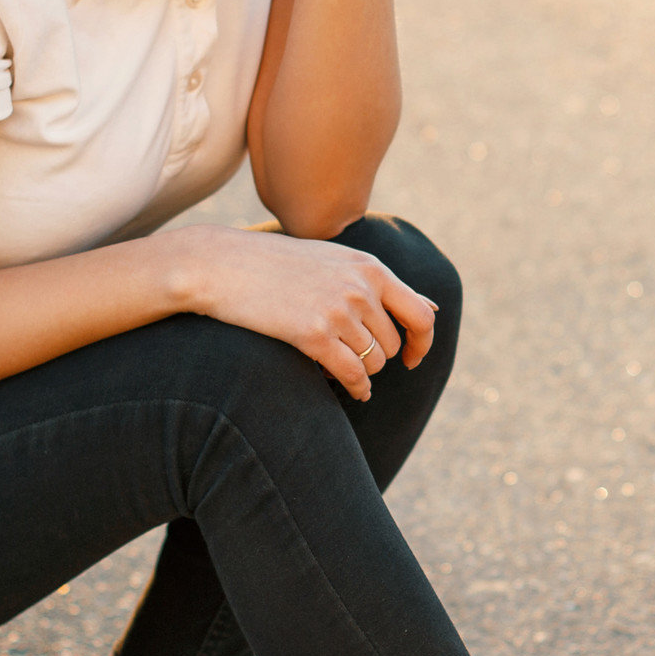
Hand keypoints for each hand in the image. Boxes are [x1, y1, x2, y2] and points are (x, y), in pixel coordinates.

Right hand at [179, 228, 436, 399]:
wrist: (220, 265)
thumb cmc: (275, 265)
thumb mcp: (335, 261)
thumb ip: (380, 284)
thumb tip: (433, 306)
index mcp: (369, 267)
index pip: (421, 314)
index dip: (422, 344)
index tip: (412, 359)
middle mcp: (360, 287)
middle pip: (393, 345)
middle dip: (378, 358)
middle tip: (353, 360)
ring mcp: (339, 310)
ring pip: (374, 362)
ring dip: (363, 373)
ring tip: (342, 368)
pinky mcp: (314, 333)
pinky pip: (353, 375)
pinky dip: (357, 390)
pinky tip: (352, 394)